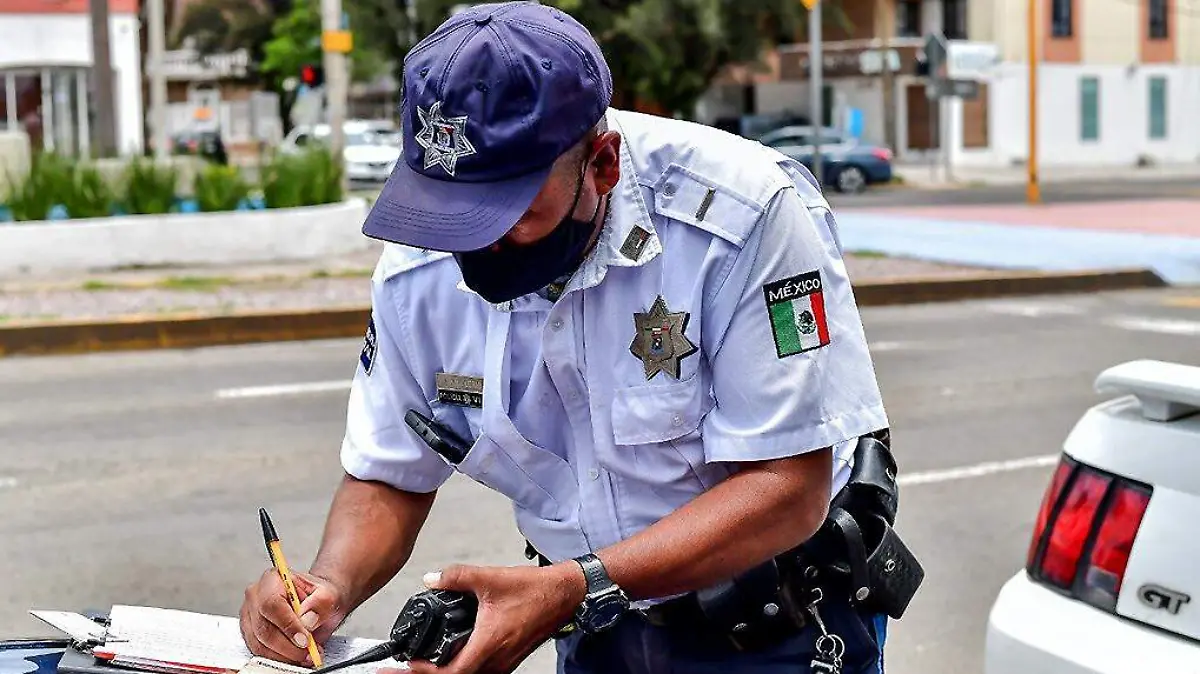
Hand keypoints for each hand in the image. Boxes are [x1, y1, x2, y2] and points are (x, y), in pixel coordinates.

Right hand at [239, 568, 350, 665]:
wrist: (317, 605)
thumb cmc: (318, 597)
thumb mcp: (329, 595)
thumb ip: (321, 603)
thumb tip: (307, 619)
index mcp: (273, 579)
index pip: (272, 604)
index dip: (288, 625)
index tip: (305, 639)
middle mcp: (256, 595)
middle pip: (263, 627)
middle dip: (288, 646)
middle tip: (308, 651)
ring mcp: (249, 615)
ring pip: (259, 643)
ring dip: (284, 655)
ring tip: (305, 655)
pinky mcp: (250, 633)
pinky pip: (259, 652)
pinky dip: (278, 658)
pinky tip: (295, 657)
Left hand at [392, 563, 586, 673]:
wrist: (564, 594)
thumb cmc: (534, 590)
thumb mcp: (490, 578)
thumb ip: (456, 577)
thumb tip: (431, 579)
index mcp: (488, 646)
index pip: (449, 673)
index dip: (423, 672)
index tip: (403, 665)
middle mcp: (495, 661)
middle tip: (401, 668)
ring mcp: (503, 663)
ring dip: (444, 672)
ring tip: (420, 663)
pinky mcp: (508, 659)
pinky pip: (479, 671)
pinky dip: (460, 668)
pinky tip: (449, 657)